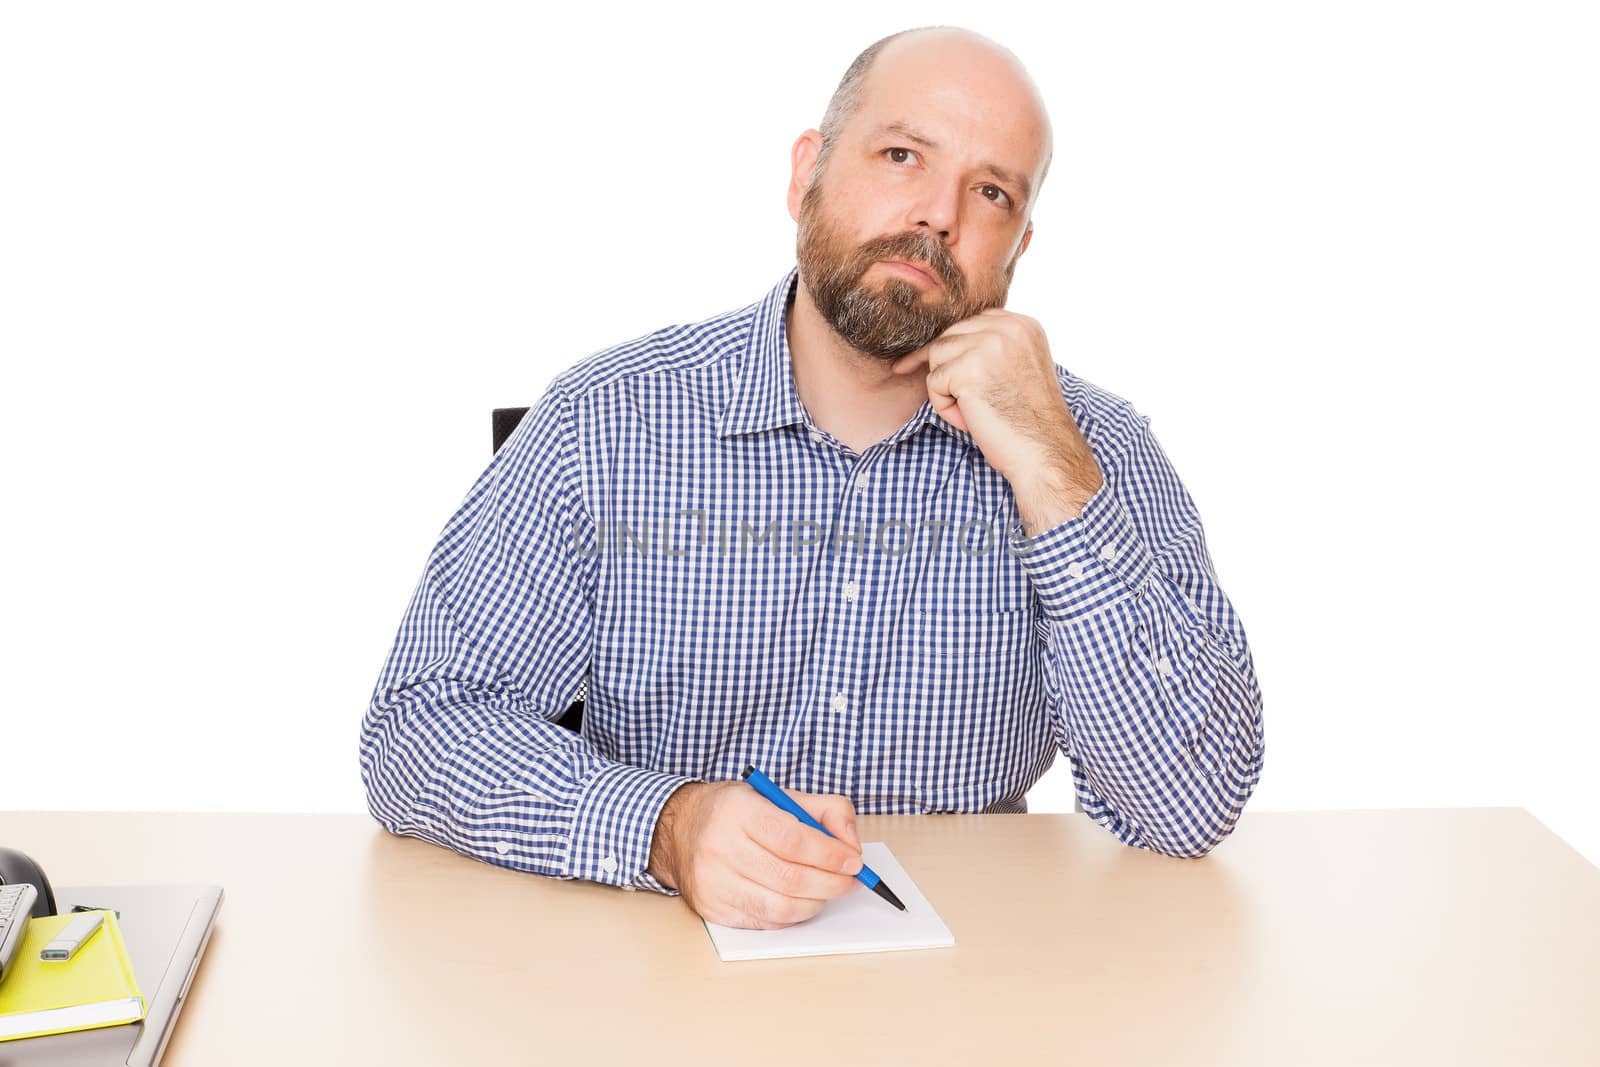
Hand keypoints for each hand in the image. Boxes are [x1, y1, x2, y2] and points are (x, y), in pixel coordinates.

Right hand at [646, 780, 863, 929]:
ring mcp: (713, 881)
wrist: (679, 831)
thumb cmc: (734, 812)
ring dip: (816, 903)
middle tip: (851, 881)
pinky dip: (792, 915)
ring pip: (779, 906)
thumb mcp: (778, 794)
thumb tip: (851, 844)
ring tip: (828, 891)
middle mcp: (720, 847)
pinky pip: (765, 921)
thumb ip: (825, 810)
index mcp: (738, 810)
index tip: (854, 861)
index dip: (829, 855)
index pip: (792, 839)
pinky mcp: (712, 908)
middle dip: (831, 883)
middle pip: (789, 878)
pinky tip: (801, 901)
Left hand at [889, 309, 1102, 529]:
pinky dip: (944, 407)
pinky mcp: (969, 368)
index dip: (955, 350)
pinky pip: (933, 382)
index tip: (938, 369)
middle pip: (950, 336)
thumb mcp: (1019, 368)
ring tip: (974, 412)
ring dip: (946, 389)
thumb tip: (948, 342)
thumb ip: (994, 348)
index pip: (971, 323)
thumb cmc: (1028, 421)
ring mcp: (989, 344)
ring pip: (937, 356)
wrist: (1044, 452)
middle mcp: (1008, 327)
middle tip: (969, 405)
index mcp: (1023, 324)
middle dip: (948, 371)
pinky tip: (970, 420)